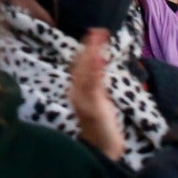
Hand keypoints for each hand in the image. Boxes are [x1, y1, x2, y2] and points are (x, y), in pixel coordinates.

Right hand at [69, 29, 125, 161]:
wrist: (101, 147)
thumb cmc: (101, 125)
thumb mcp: (97, 100)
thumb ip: (95, 84)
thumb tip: (99, 64)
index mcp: (77, 89)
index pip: (80, 65)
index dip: (86, 48)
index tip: (94, 33)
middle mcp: (75, 92)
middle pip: (80, 65)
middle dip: (89, 47)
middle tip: (98, 30)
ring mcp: (82, 99)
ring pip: (85, 72)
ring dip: (92, 54)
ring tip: (99, 38)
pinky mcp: (92, 106)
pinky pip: (92, 85)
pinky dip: (94, 70)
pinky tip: (99, 58)